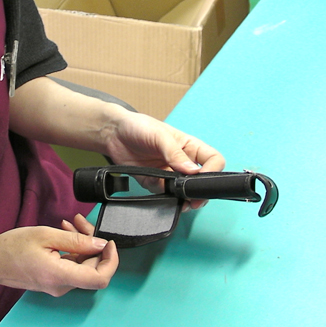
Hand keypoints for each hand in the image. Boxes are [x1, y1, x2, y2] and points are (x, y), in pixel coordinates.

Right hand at [0, 217, 118, 296]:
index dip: (111, 261)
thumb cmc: (12, 248)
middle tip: (81, 221)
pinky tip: (64, 233)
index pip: (100, 278)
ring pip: (83, 266)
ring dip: (82, 244)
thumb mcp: (46, 235)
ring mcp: (57, 286)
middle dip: (94, 243)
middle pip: (93, 268)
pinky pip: (72, 267)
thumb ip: (77, 241)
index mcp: (60, 276)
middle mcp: (61, 286)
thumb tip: (100, 245)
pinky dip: (73, 250)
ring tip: (70, 223)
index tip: (109, 242)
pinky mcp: (53, 282)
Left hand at [104, 111, 225, 209]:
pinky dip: (162, 195)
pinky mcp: (155, 182)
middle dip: (199, 192)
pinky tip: (156, 186)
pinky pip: (164, 194)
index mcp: (189, 147)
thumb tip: (192, 171)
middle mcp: (182, 162)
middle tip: (194, 200)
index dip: (213, 170)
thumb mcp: (159, 135)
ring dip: (182, 198)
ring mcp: (169, 174)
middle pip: (201, 181)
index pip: (212, 159)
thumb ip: (175, 153)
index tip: (202, 178)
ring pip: (184, 192)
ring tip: (179, 200)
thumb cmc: (138, 126)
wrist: (112, 134)